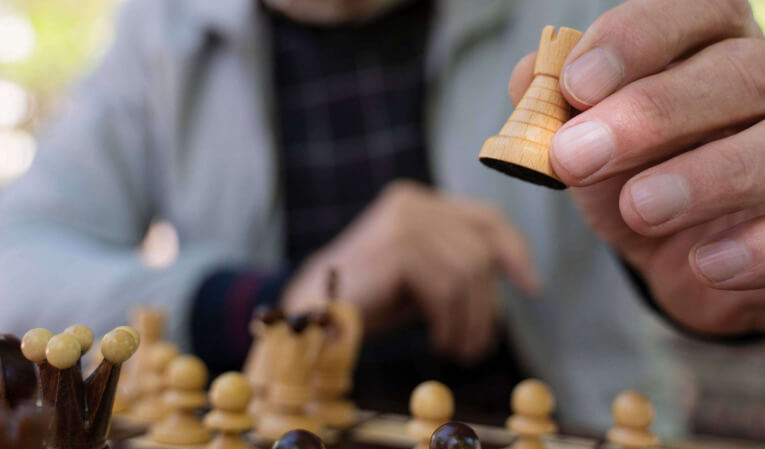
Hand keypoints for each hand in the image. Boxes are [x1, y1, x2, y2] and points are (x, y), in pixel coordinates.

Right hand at [282, 180, 538, 362]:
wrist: (314, 312)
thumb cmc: (370, 299)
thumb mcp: (424, 275)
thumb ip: (459, 264)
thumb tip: (514, 277)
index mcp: (419, 201)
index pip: (485, 218)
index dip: (514, 251)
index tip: (531, 289)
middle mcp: (413, 202)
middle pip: (479, 252)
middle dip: (487, 306)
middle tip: (478, 347)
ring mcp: (404, 219)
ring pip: (467, 272)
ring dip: (470, 321)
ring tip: (460, 351)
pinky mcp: (398, 244)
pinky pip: (446, 288)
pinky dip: (451, 322)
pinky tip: (441, 343)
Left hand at [509, 0, 764, 334]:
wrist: (673, 249)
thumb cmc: (627, 171)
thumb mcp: (582, 135)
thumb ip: (552, 103)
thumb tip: (528, 75)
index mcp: (706, 43)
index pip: (688, 10)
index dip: (632, 42)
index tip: (574, 86)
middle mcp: (759, 81)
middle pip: (734, 72)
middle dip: (650, 115)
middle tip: (574, 158)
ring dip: (703, 178)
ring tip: (637, 208)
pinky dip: (751, 246)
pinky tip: (703, 263)